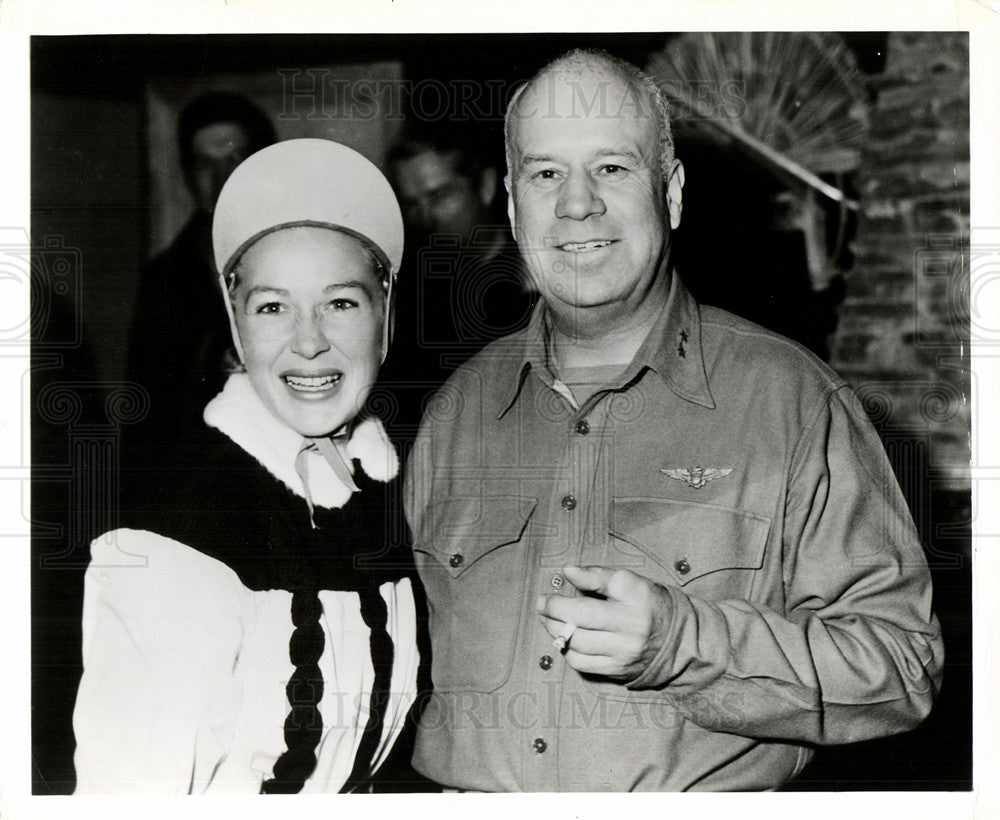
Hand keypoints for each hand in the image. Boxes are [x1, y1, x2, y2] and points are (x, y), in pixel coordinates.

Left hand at [536, 565, 673, 680]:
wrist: (677, 641)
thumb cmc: (647, 604)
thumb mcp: (628, 582)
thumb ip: (596, 575)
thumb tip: (567, 570)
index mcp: (634, 597)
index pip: (595, 588)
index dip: (567, 593)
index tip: (547, 594)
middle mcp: (631, 626)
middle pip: (581, 619)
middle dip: (553, 612)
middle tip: (541, 605)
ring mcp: (624, 651)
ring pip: (577, 643)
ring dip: (555, 631)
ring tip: (548, 621)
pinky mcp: (618, 670)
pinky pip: (582, 663)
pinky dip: (568, 651)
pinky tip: (565, 640)